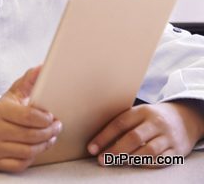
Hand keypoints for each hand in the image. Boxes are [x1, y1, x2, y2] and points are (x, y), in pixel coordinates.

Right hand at [0, 67, 61, 172]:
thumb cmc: (7, 109)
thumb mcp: (15, 93)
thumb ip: (30, 80)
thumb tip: (42, 68)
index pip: (27, 117)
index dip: (45, 119)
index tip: (51, 117)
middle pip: (30, 136)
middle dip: (49, 132)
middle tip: (56, 127)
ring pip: (28, 151)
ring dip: (44, 145)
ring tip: (49, 137)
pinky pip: (20, 164)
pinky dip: (32, 157)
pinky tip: (35, 148)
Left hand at [88, 101, 203, 166]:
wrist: (184, 119)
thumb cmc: (151, 118)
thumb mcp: (138, 113)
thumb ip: (122, 123)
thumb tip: (97, 138)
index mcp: (142, 111)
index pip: (120, 123)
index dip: (104, 137)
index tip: (92, 148)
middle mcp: (157, 123)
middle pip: (134, 137)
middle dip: (115, 150)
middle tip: (102, 159)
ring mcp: (168, 137)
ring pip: (148, 150)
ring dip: (130, 159)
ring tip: (116, 163)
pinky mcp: (177, 150)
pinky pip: (161, 160)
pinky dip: (146, 164)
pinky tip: (135, 165)